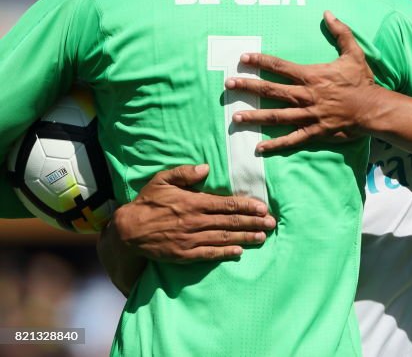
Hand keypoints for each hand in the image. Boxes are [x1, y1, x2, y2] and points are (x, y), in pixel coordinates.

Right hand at [112, 164, 275, 261]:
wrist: (128, 231)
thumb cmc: (148, 203)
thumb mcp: (162, 180)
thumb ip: (184, 173)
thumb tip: (205, 167)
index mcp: (193, 203)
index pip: (227, 204)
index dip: (247, 206)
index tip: (263, 207)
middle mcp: (195, 221)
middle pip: (230, 221)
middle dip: (253, 222)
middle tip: (271, 223)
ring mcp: (190, 239)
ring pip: (223, 238)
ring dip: (245, 237)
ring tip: (262, 237)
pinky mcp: (184, 254)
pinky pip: (209, 254)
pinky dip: (225, 253)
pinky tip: (239, 252)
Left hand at [226, 11, 377, 152]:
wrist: (373, 108)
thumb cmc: (362, 81)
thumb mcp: (353, 53)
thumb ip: (340, 32)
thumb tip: (327, 13)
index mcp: (311, 76)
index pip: (280, 66)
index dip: (260, 61)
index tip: (243, 59)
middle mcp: (306, 95)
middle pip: (271, 90)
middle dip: (248, 87)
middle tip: (229, 85)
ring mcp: (308, 115)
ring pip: (276, 116)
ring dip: (255, 116)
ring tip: (236, 117)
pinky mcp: (314, 131)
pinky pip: (292, 139)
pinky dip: (275, 144)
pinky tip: (259, 148)